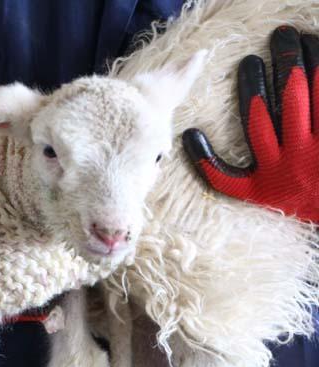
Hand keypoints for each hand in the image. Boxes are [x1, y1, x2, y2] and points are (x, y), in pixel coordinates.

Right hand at [182, 27, 318, 222]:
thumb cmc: (287, 201)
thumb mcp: (248, 193)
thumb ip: (216, 171)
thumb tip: (188, 136)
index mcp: (270, 169)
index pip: (256, 118)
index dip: (251, 86)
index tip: (249, 60)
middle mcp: (297, 156)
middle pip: (289, 101)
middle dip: (285, 64)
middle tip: (281, 37)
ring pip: (318, 98)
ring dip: (312, 65)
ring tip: (306, 40)